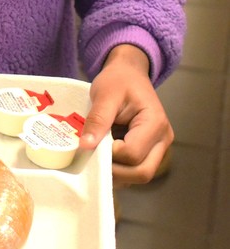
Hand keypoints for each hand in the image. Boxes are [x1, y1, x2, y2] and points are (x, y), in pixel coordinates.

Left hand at [78, 44, 173, 185]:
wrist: (129, 74)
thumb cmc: (119, 80)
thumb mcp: (104, 95)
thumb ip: (97, 120)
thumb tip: (86, 146)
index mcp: (155, 123)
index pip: (133, 154)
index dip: (110, 155)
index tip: (92, 143)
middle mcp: (163, 139)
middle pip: (142, 172)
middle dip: (116, 171)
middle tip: (93, 159)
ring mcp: (159, 147)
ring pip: (140, 174)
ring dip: (117, 172)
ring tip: (98, 157)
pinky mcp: (151, 151)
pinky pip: (136, 169)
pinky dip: (120, 169)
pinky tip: (105, 157)